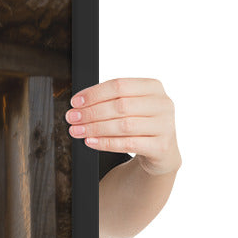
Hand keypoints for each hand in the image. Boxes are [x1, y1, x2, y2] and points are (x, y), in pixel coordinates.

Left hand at [65, 77, 180, 176]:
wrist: (161, 152)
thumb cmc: (140, 125)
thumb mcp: (131, 107)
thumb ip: (110, 101)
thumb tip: (78, 105)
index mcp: (153, 87)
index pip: (119, 85)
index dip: (94, 93)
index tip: (75, 102)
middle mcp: (162, 104)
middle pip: (120, 105)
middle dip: (91, 112)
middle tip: (72, 118)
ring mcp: (165, 125)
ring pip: (123, 125)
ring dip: (95, 128)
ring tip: (76, 131)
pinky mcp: (161, 146)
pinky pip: (128, 144)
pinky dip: (105, 143)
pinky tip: (90, 142)